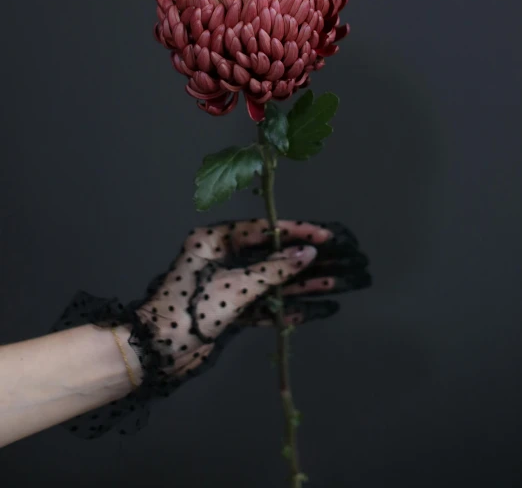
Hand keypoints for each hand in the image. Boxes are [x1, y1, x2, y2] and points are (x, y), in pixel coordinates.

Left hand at [136, 218, 369, 377]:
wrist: (158, 351)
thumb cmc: (191, 309)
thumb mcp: (236, 287)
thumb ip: (274, 270)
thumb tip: (308, 253)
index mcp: (213, 241)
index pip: (261, 229)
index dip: (294, 231)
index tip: (323, 234)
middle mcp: (220, 258)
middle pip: (268, 255)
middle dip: (301, 260)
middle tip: (335, 257)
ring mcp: (225, 284)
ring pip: (270, 280)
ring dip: (299, 285)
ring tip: (334, 283)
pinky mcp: (228, 309)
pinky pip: (262, 303)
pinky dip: (284, 307)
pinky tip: (313, 309)